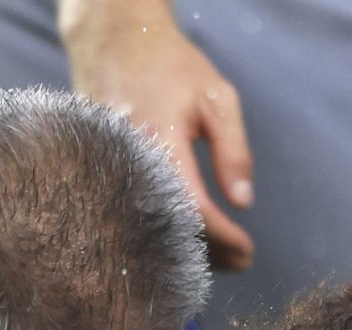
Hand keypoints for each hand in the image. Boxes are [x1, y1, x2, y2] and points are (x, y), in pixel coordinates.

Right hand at [63, 0, 256, 269]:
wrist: (114, 44)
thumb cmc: (171, 68)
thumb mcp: (217, 100)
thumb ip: (233, 151)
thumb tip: (243, 203)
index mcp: (161, 143)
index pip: (195, 209)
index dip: (224, 236)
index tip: (248, 251)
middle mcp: (130, 164)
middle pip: (171, 229)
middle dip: (210, 253)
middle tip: (242, 263)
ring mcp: (112, 173)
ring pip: (150, 229)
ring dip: (188, 250)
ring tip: (223, 259)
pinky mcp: (103, 178)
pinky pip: (135, 215)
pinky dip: (165, 232)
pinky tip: (190, 240)